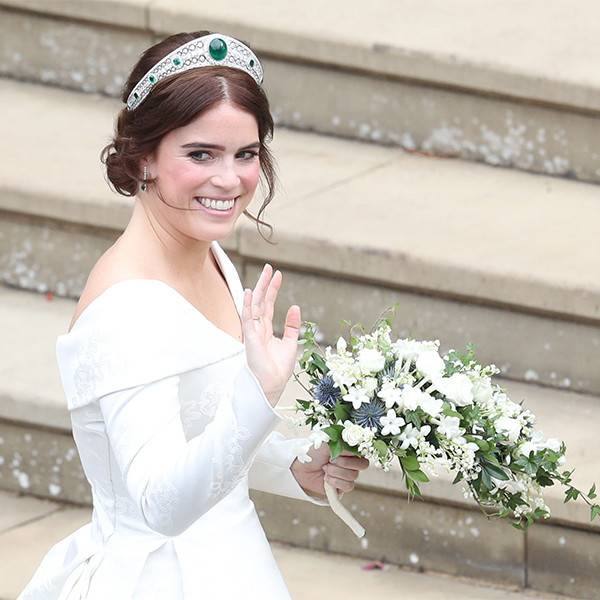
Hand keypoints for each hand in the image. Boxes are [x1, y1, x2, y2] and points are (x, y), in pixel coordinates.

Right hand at [242, 264, 300, 406]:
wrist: (273, 384)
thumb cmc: (278, 368)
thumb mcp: (290, 343)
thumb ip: (291, 326)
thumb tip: (295, 307)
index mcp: (266, 329)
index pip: (268, 305)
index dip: (273, 290)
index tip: (278, 275)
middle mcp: (258, 328)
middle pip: (260, 301)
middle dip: (265, 284)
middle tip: (269, 267)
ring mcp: (253, 332)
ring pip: (254, 305)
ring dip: (259, 289)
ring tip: (265, 273)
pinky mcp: (250, 338)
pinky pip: (248, 318)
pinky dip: (247, 305)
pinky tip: (248, 293)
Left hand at [291, 445, 369, 499]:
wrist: (301, 468)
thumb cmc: (313, 452)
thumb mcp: (327, 443)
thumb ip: (343, 443)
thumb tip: (354, 444)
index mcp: (350, 449)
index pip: (363, 452)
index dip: (351, 453)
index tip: (338, 452)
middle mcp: (351, 461)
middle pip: (362, 465)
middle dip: (344, 463)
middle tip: (330, 461)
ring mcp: (347, 474)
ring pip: (353, 476)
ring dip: (336, 472)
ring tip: (325, 469)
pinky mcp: (342, 486)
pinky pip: (348, 486)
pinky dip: (335, 482)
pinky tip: (326, 478)